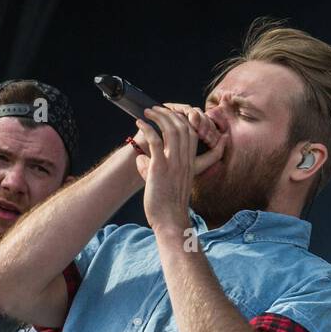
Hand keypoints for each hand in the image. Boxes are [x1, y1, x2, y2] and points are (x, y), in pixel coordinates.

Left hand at [134, 106, 224, 232]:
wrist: (170, 222)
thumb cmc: (167, 206)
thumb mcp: (165, 184)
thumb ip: (153, 169)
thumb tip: (140, 159)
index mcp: (190, 163)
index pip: (191, 133)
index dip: (181, 119)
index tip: (169, 114)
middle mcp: (184, 160)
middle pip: (182, 126)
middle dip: (169, 113)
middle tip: (156, 109)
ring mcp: (174, 163)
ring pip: (171, 129)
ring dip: (158, 117)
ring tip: (147, 112)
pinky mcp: (160, 167)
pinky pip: (156, 141)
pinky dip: (147, 128)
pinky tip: (140, 123)